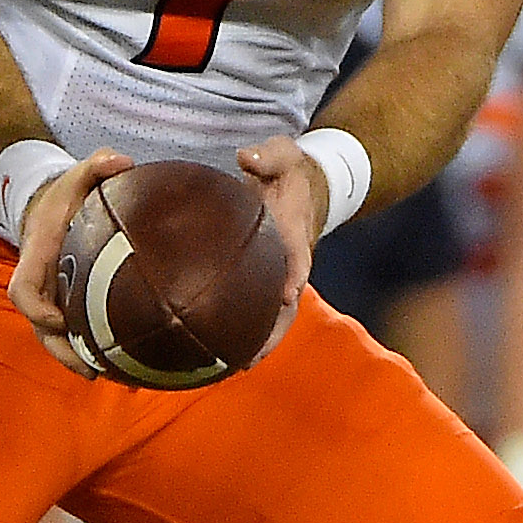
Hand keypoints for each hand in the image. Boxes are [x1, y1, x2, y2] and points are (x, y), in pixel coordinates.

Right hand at [6, 148, 133, 377]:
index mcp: (35, 256)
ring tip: (114, 378)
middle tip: (92, 370)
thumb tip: (123, 162)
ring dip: (79, 360)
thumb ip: (96, 165)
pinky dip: (93, 352)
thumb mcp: (77, 175)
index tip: (59, 319)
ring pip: (57, 340)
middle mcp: (40, 285)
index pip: (22, 290)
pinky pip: (74, 335)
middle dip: (63, 351)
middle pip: (40, 329)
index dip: (36, 308)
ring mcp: (51, 300)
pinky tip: (124, 368)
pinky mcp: (67, 307)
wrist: (51, 208)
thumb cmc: (65, 196)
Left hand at [235, 134, 327, 359]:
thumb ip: (269, 155)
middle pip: (287, 306)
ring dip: (258, 342)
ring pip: (273, 317)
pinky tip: (216, 350)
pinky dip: (243, 331)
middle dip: (272, 332)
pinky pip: (257, 309)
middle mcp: (290, 262)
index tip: (288, 292)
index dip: (294, 274)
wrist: (306, 184)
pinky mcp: (266, 280)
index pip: (297, 258)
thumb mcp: (283, 154)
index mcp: (295, 233)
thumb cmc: (288, 171)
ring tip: (231, 368)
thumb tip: (246, 157)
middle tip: (249, 358)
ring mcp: (279, 275)